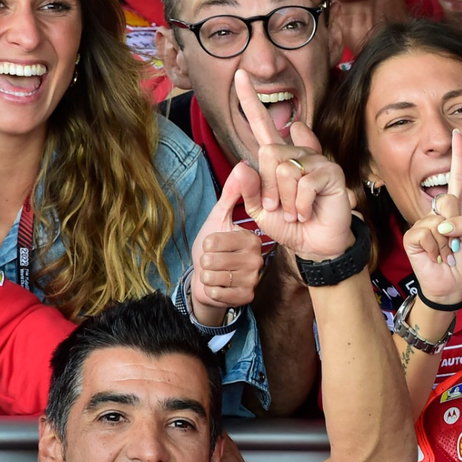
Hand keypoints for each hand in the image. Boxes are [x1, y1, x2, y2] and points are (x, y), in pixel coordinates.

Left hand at [188, 165, 264, 325]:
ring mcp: (253, 278)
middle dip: (205, 262)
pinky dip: (212, 291)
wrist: (210, 281)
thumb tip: (243, 165)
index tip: (216, 246)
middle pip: (212, 259)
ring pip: (214, 276)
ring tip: (216, 273)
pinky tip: (219, 287)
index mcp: (251, 238)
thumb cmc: (212, 250)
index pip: (214, 241)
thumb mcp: (218, 219)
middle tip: (215, 262)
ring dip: (208, 276)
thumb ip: (230, 194)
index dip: (206, 244)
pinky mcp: (247, 296)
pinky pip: (217, 293)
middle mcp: (257, 258)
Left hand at [235, 70, 354, 260]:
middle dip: (269, 188)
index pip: (261, 125)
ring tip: (297, 211)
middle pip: (268, 153)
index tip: (239, 74)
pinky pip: (303, 183)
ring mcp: (316, 160)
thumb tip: (243, 165)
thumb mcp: (260, 211)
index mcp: (278, 157)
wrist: (316, 246)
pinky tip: (309, 212)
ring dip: (286, 201)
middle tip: (281, 208)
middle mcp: (298, 152)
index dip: (250, 100)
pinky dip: (301, 205)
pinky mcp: (331, 172)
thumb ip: (249, 190)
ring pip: (284, 170)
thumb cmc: (290, 225)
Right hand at [403, 128, 461, 306]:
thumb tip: (442, 222)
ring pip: (439, 221)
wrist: (451, 286)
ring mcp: (423, 224)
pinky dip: (435, 249)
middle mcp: (437, 213)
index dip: (458, 157)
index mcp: (455, 211)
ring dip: (447, 243)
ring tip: (445, 254)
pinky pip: (426, 233)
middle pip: (448, 200)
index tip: (458, 135)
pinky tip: (434, 257)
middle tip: (455, 245)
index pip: (456, 179)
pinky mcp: (412, 236)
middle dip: (457, 224)